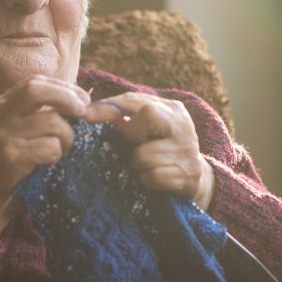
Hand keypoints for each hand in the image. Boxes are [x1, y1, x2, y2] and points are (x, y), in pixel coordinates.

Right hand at [0, 76, 90, 240]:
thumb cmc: (15, 158)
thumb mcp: (21, 128)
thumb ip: (43, 111)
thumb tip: (83, 100)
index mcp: (1, 103)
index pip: (35, 82)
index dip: (63, 87)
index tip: (84, 99)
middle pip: (36, 90)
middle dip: (66, 97)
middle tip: (83, 111)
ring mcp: (2, 135)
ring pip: (51, 122)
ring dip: (67, 137)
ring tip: (63, 149)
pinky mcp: (11, 156)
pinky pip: (50, 147)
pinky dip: (58, 155)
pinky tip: (49, 163)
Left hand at [84, 92, 214, 209]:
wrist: (195, 180)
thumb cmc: (160, 151)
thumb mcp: (146, 130)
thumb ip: (124, 117)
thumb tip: (88, 111)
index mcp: (172, 109)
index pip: (135, 100)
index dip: (108, 106)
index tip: (85, 115)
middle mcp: (183, 125)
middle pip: (148, 114)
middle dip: (132, 133)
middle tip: (135, 145)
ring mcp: (188, 150)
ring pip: (144, 155)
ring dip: (138, 165)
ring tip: (147, 166)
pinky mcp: (189, 175)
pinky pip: (153, 176)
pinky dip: (148, 181)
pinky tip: (155, 179)